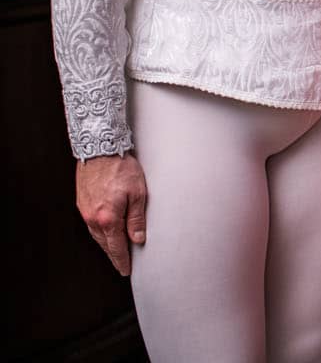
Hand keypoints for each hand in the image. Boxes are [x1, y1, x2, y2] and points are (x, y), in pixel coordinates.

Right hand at [76, 154, 147, 275]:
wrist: (99, 150)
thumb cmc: (122, 169)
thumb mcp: (138, 193)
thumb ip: (137, 219)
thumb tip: (138, 240)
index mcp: (108, 218)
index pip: (116, 246)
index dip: (122, 260)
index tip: (126, 270)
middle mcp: (93, 218)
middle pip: (105, 243)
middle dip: (114, 255)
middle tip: (123, 264)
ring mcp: (85, 211)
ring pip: (96, 235)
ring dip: (106, 244)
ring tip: (116, 251)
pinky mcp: (82, 203)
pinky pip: (91, 225)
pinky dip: (99, 233)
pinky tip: (105, 232)